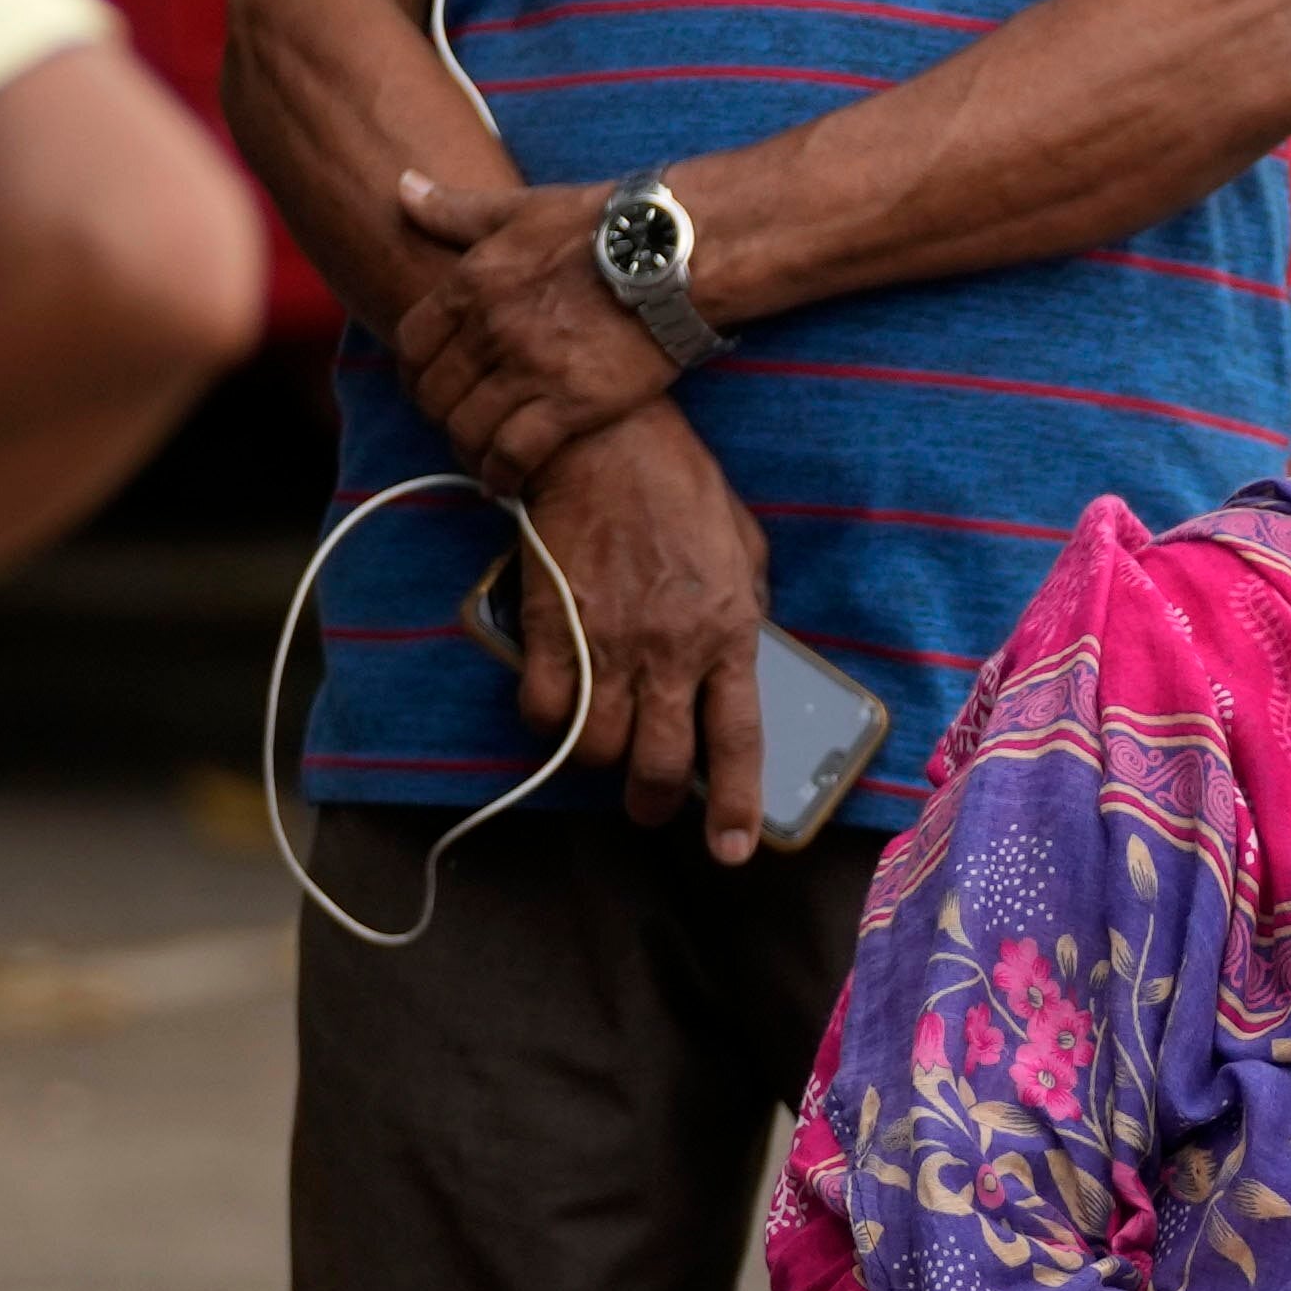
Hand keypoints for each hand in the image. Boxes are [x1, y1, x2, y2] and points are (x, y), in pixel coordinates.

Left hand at [392, 170, 682, 495]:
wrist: (676, 254)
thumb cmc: (601, 225)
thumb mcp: (519, 208)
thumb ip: (454, 209)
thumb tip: (404, 187)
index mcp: (472, 282)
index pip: (413, 343)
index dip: (413, 373)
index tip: (427, 385)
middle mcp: (491, 329)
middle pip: (436, 393)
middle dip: (439, 416)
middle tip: (456, 426)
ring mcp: (530, 369)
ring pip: (469, 428)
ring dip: (468, 451)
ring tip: (480, 460)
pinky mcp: (572, 404)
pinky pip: (516, 453)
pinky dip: (502, 474)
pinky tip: (504, 483)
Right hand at [504, 406, 768, 852]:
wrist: (602, 438)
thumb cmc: (679, 485)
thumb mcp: (744, 549)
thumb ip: (745, 610)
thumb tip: (741, 655)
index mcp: (728, 634)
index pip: (737, 743)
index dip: (736, 808)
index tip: (732, 851)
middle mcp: (670, 652)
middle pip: (662, 765)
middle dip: (655, 803)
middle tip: (650, 808)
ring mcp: (608, 643)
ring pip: (598, 749)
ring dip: (600, 763)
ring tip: (604, 752)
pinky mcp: (552, 627)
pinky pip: (545, 708)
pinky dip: (548, 723)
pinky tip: (558, 710)